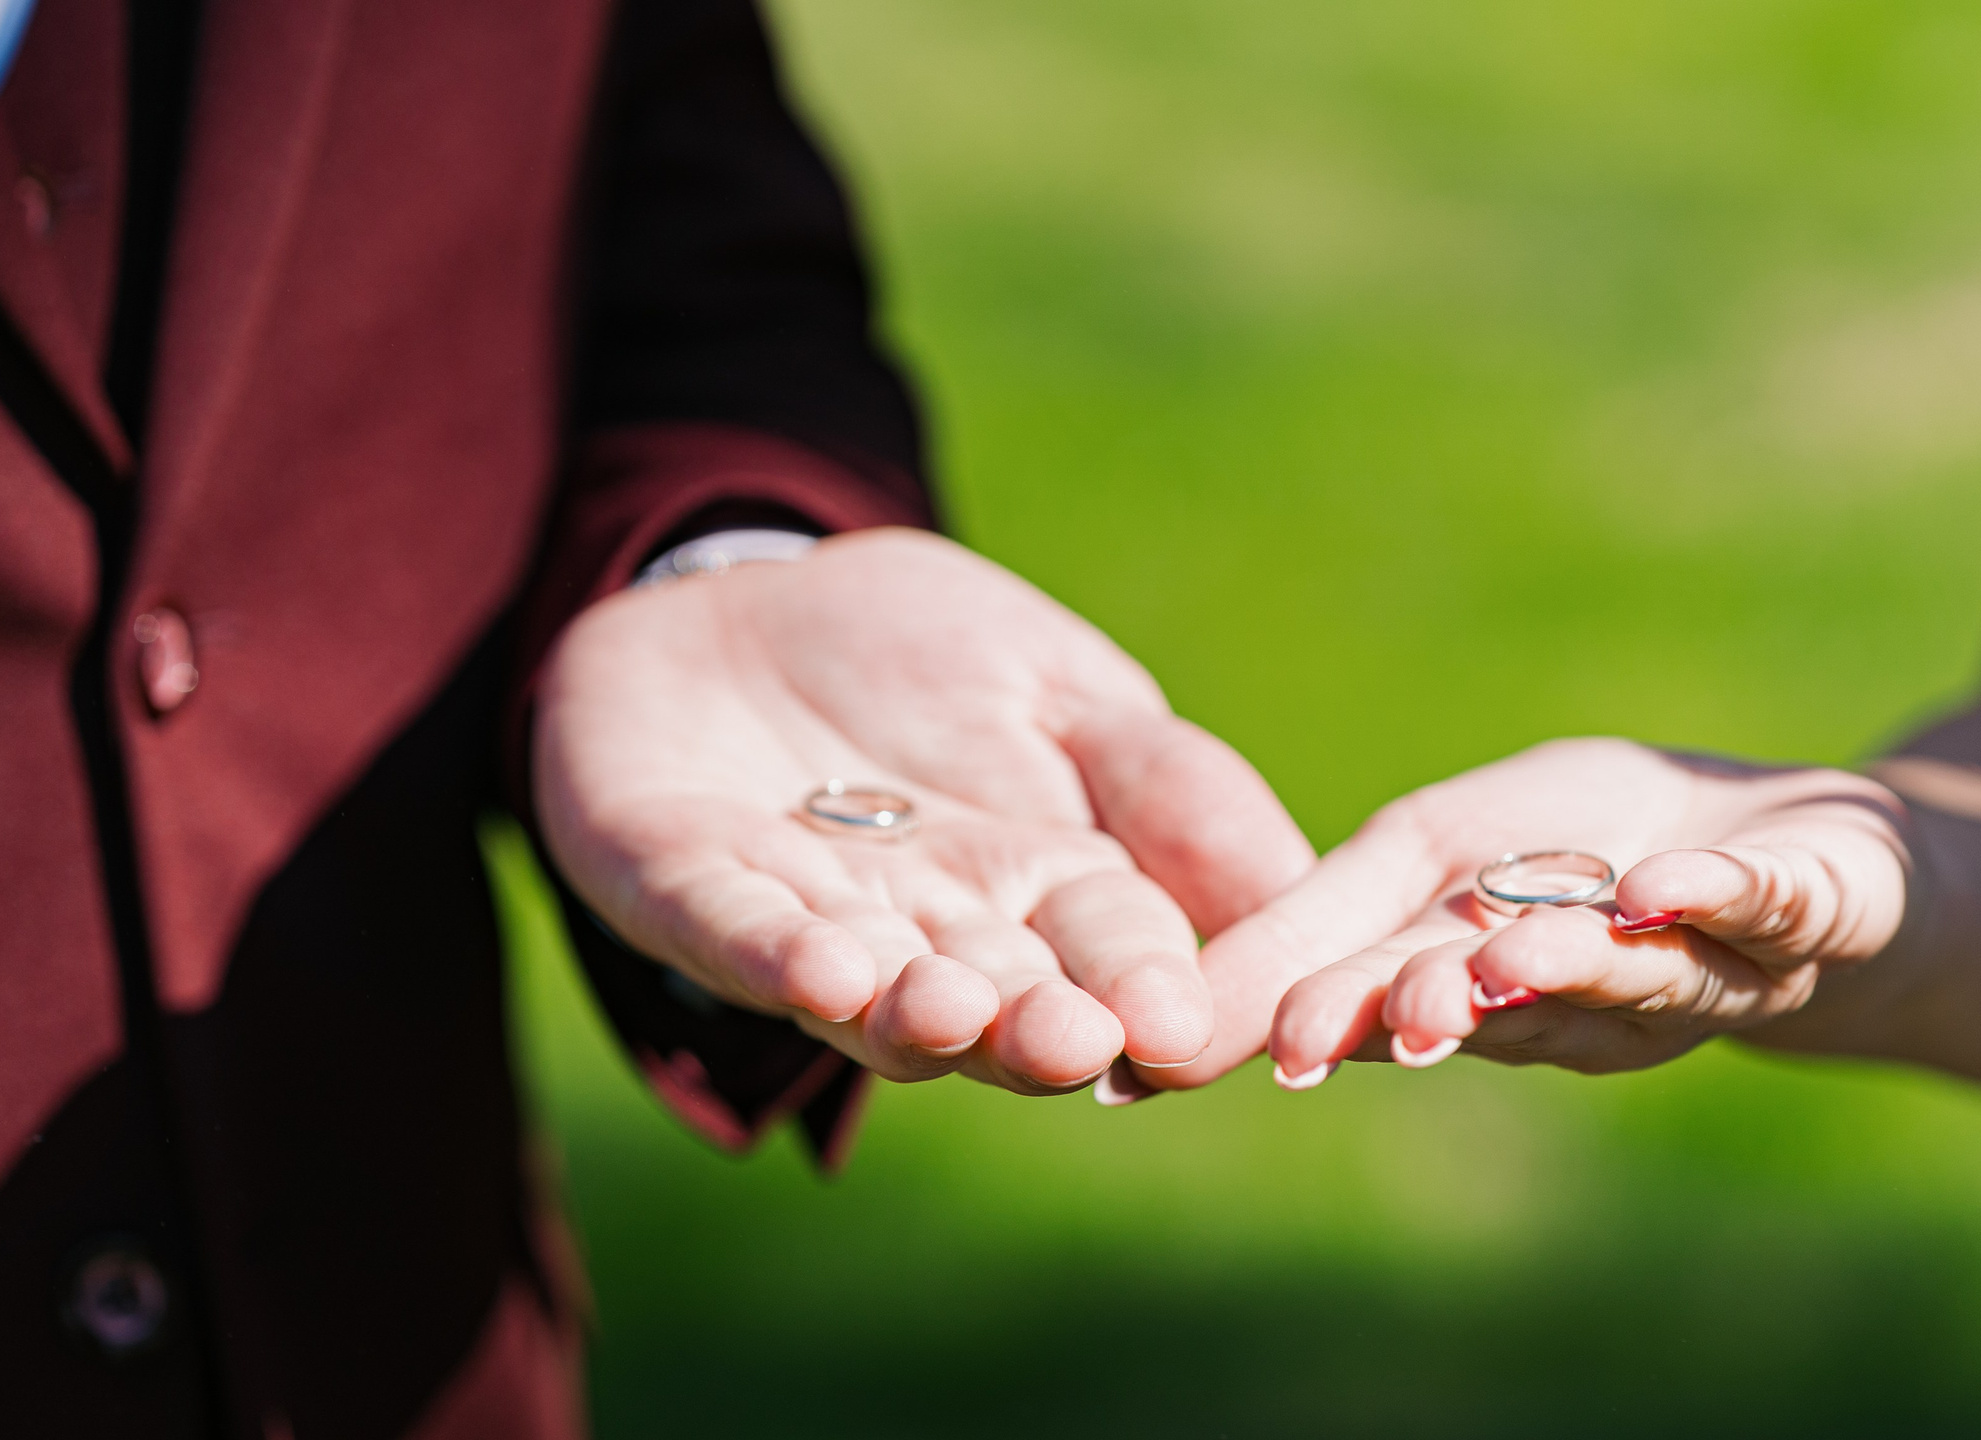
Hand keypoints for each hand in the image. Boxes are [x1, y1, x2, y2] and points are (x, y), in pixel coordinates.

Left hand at [532, 527, 1312, 1094]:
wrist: (741, 600)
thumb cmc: (927, 653)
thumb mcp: (1074, 691)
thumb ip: (1174, 786)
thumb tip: (1297, 888)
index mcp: (1048, 893)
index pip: (1118, 956)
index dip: (1148, 992)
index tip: (1186, 1027)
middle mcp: (938, 936)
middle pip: (1001, 1001)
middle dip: (1037, 1028)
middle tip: (1083, 1045)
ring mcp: (813, 923)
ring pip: (872, 993)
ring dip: (914, 1012)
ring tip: (957, 1009)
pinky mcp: (683, 889)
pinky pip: (729, 929)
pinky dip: (772, 951)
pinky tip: (824, 961)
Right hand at [1235, 738, 1910, 1085]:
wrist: (1806, 852)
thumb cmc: (1596, 850)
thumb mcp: (1438, 857)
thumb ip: (1322, 922)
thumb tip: (1166, 1001)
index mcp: (1495, 987)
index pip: (1400, 999)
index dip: (1334, 1021)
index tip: (1261, 1047)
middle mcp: (1599, 1004)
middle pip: (1518, 1011)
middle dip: (1452, 1007)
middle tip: (1392, 1018)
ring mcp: (1713, 963)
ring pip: (1638, 980)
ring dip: (1571, 968)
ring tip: (1506, 958)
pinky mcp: (1813, 908)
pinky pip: (1770, 904)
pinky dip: (1717, 894)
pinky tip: (1664, 885)